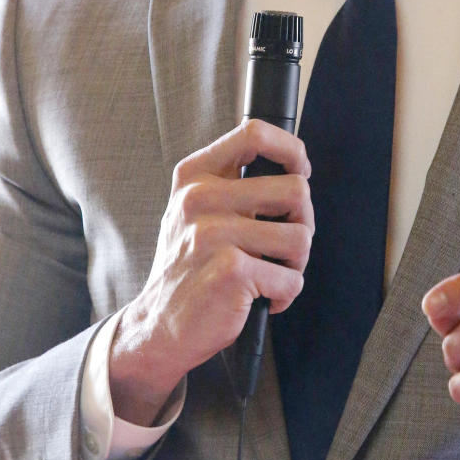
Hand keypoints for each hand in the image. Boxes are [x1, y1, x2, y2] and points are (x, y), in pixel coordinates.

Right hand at [109, 119, 313, 423]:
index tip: (299, 173)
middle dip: (303, 223)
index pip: (255, 132)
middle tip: (283, 248)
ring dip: (295, 264)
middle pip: (297, 189)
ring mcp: (214, 233)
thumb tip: (297, 168)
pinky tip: (261, 299)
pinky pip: (291, 278)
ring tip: (270, 275)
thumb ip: (233, 184)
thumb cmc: (189, 267)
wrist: (157, 327)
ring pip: (301, 237)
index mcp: (195, 176)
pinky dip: (285, 294)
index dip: (292, 151)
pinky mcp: (231, 270)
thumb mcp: (196, 212)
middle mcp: (201, 198)